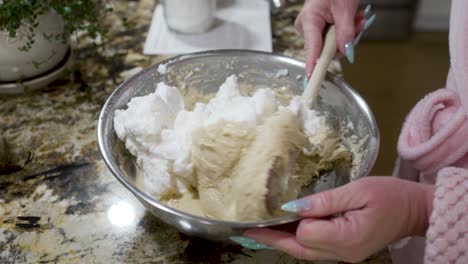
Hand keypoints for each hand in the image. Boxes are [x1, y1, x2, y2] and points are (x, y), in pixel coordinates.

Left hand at [240, 177, 434, 261]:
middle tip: (247, 229)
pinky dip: (297, 240)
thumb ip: (325, 201)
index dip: (290, 219)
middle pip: (299, 249)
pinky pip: (314, 249)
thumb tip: (292, 206)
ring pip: (304, 252)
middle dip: (272, 239)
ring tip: (259, 229)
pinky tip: (284, 229)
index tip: (274, 207)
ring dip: (282, 240)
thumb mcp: (358, 191)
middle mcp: (343, 253)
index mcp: (347, 238)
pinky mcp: (344, 251)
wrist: (414, 210)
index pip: (305, 234)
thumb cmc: (390, 196)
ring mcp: (344, 255)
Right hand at [295, 0, 375, 76]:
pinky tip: (352, 20)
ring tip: (357, 19)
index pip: (312, 48)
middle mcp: (307, 27)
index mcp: (309, 20)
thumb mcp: (345, 8)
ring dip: (348, 35)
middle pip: (325, 49)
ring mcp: (312, 29)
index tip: (311, 78)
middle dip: (345, 41)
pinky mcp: (318, 31)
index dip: (313, 64)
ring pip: (332, 45)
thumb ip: (345, 31)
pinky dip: (345, 32)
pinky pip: (332, 40)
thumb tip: (346, 51)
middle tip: (358, 25)